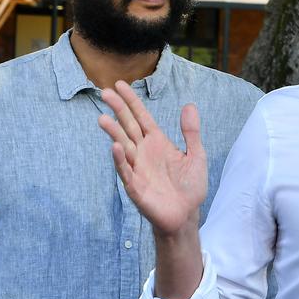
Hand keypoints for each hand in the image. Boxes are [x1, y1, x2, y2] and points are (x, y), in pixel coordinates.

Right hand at [98, 80, 207, 236]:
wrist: (187, 215)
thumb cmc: (189, 186)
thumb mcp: (196, 155)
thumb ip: (191, 132)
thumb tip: (190, 105)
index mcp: (157, 142)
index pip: (141, 117)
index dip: (131, 101)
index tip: (120, 84)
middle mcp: (144, 152)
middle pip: (128, 126)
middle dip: (118, 110)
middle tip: (105, 91)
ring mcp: (138, 169)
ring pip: (123, 147)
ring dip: (113, 133)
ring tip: (103, 118)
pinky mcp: (136, 187)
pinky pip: (126, 172)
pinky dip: (120, 160)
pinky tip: (116, 147)